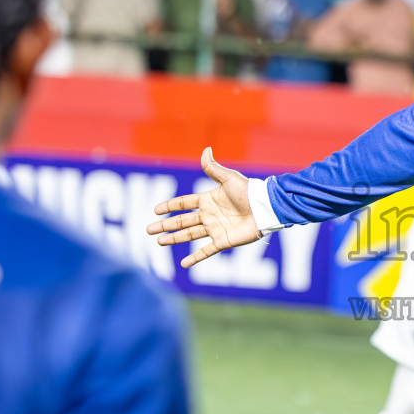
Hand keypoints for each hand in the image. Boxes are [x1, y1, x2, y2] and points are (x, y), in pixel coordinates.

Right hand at [147, 147, 260, 267]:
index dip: (170, 206)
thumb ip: (214, 168)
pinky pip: (206, 251)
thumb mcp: (229, 178)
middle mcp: (209, 215)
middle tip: (148, 229)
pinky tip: (183, 264)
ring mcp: (215, 229)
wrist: (265, 209)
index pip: (184, 203)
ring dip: (174, 239)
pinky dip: (195, 257)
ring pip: (190, 235)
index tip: (155, 210)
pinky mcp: (223, 241)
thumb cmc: (249, 191)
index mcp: (208, 200)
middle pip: (182, 221)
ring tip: (159, 242)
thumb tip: (206, 149)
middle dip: (165, 225)